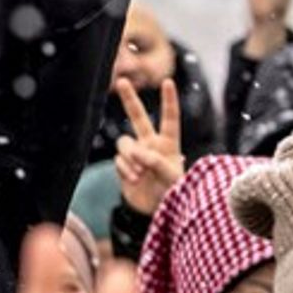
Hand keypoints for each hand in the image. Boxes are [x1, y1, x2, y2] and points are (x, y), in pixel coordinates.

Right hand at [113, 76, 184, 214]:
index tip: (167, 81)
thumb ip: (155, 162)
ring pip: (124, 143)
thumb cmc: (173, 193)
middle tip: (122, 81)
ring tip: (140, 173)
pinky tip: (134, 179)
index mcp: (168, 144)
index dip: (168, 100)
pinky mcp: (124, 165)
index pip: (169, 118)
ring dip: (130, 157)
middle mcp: (151, 145)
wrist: (154, 211)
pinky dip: (125, 168)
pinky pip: (119, 159)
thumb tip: (137, 151)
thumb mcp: (171, 177)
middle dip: (130, 100)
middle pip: (138, 118)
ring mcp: (136, 154)